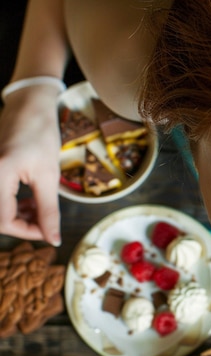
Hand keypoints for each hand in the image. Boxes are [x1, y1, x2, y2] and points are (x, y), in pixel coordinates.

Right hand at [0, 88, 61, 244]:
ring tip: (40, 209)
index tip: (49, 232)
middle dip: (23, 224)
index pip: (4, 221)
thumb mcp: (49, 176)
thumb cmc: (41, 135)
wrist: (29, 108)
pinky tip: (31, 200)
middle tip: (46, 221)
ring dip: (19, 215)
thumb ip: (49, 210)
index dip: (28, 232)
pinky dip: (14, 204)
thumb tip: (53, 239)